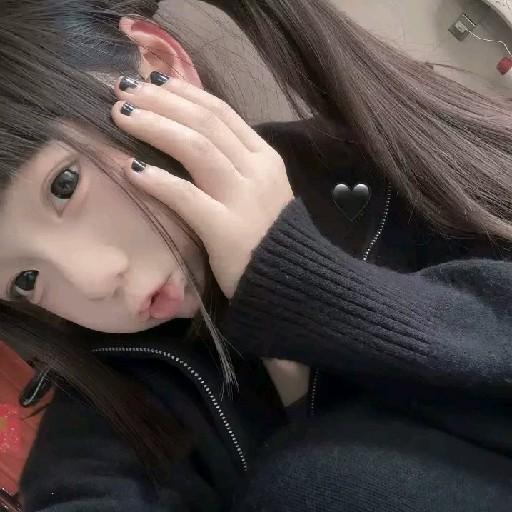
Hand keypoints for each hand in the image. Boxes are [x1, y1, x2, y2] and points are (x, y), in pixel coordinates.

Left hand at [112, 75, 293, 298]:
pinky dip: (158, 180)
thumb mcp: (259, 189)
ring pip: (197, 148)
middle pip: (204, 122)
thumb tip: (191, 136)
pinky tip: (131, 170)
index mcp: (265, 157)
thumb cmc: (268, 235)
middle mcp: (256, 169)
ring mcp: (243, 198)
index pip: (221, 111)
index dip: (183, 92)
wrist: (290, 280)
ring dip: (155, 127)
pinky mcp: (226, 229)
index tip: (151, 80)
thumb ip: (234, 163)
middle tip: (123, 89)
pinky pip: (187, 197)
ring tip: (120, 116)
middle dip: (162, 101)